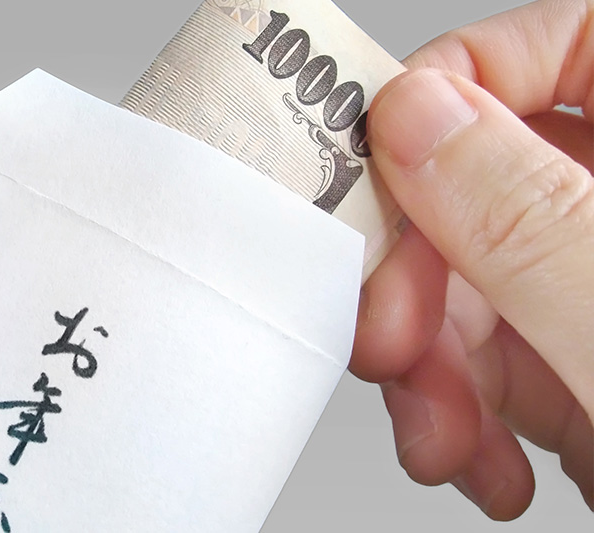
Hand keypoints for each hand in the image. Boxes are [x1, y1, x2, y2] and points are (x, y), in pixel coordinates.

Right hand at [353, 0, 592, 519]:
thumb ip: (528, 222)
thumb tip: (417, 119)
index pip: (565, 47)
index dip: (458, 87)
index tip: (379, 163)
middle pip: (486, 181)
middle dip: (419, 274)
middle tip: (390, 334)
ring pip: (470, 278)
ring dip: (431, 366)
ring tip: (445, 439)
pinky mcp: (586, 364)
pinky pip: (491, 355)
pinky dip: (461, 412)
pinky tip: (482, 463)